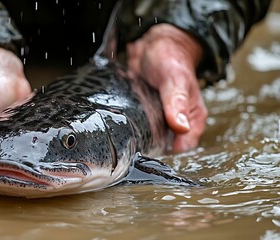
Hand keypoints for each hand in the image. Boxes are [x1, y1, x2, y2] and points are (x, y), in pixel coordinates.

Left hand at [127, 24, 206, 151]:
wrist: (154, 45)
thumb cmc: (171, 59)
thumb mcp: (175, 79)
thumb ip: (177, 102)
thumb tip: (182, 128)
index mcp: (193, 118)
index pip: (183, 147)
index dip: (169, 150)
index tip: (150, 147)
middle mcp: (177, 122)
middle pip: (165, 147)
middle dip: (150, 148)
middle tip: (133, 143)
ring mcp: (160, 120)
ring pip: (150, 139)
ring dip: (139, 139)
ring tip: (126, 136)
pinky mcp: (145, 114)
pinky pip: (138, 128)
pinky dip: (130, 129)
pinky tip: (121, 126)